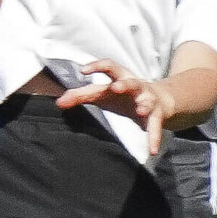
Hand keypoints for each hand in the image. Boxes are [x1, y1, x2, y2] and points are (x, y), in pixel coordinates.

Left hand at [55, 57, 176, 155]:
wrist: (158, 99)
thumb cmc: (122, 95)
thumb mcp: (103, 93)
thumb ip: (81, 95)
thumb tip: (58, 102)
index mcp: (120, 78)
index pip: (109, 66)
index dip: (97, 66)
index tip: (83, 70)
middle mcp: (136, 86)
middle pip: (131, 81)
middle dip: (124, 84)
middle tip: (116, 87)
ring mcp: (147, 100)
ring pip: (146, 100)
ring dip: (143, 105)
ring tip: (140, 111)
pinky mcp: (157, 115)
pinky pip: (155, 127)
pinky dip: (153, 137)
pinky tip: (152, 151)